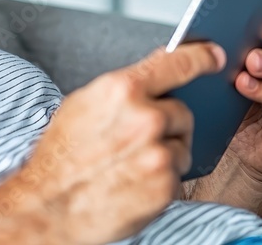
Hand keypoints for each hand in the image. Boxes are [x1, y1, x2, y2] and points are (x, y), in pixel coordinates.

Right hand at [20, 43, 224, 244]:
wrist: (47, 206)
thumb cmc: (59, 156)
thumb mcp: (83, 105)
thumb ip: (123, 88)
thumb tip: (158, 71)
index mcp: (121, 89)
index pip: (178, 62)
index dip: (202, 56)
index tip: (214, 56)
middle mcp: (145, 117)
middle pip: (182, 111)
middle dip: (166, 124)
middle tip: (136, 140)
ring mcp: (157, 153)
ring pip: (182, 145)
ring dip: (165, 153)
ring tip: (130, 164)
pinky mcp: (165, 186)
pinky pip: (177, 176)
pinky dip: (161, 181)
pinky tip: (134, 183)